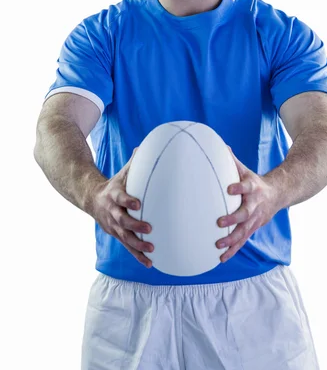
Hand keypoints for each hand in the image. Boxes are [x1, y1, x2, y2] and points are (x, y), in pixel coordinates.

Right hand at [92, 148, 153, 268]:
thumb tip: (145, 146)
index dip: (128, 201)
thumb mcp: (121, 173)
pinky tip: (150, 263)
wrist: (91, 198)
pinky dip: (138, 256)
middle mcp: (112, 212)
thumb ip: (134, 163)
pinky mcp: (117, 235)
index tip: (138, 203)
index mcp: (114, 195)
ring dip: (138, 245)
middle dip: (135, 225)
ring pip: (125, 237)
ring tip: (151, 249)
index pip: (121, 198)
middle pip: (122, 221)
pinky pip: (128, 247)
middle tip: (149, 228)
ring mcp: (113, 225)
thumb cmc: (114, 185)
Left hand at [216, 146, 277, 262]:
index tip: (229, 188)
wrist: (278, 194)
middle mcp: (255, 205)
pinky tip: (221, 259)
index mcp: (253, 188)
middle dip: (232, 219)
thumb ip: (233, 161)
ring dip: (231, 240)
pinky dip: (232, 251)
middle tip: (219, 222)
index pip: (246, 186)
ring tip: (218, 245)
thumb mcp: (246, 170)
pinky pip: (242, 242)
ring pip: (244, 232)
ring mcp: (254, 220)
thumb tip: (221, 146)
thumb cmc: (255, 182)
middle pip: (244, 213)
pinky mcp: (252, 229)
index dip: (238, 187)